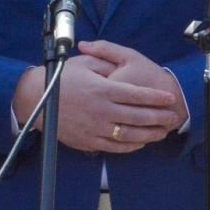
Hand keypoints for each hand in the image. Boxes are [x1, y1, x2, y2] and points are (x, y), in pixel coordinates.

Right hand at [15, 43, 183, 153]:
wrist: (36, 99)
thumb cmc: (60, 78)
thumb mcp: (84, 63)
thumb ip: (106, 63)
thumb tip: (122, 68)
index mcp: (103, 89)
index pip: (137, 94)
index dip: (156, 97)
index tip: (169, 98)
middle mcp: (102, 110)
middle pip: (138, 116)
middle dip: (159, 117)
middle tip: (173, 116)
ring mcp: (95, 128)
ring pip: (129, 135)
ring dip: (149, 134)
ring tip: (162, 132)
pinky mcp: (88, 141)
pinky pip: (114, 147)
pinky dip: (130, 146)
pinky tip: (140, 142)